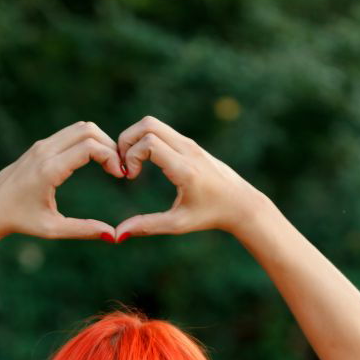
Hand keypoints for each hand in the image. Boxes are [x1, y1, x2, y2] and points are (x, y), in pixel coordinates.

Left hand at [0, 121, 124, 240]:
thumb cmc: (20, 221)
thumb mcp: (52, 229)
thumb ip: (84, 230)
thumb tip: (113, 236)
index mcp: (49, 170)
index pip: (89, 148)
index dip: (111, 157)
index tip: (119, 176)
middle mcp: (45, 152)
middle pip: (88, 130)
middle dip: (109, 145)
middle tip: (118, 167)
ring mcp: (41, 145)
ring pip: (80, 128)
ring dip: (99, 141)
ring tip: (109, 164)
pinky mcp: (40, 146)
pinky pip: (70, 134)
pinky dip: (87, 142)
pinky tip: (94, 161)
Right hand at [114, 115, 266, 240]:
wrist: (241, 204)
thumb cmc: (210, 216)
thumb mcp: (178, 224)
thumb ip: (147, 226)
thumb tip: (118, 235)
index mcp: (185, 168)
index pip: (149, 143)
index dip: (131, 156)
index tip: (130, 178)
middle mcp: (188, 150)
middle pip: (147, 124)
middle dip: (127, 141)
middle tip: (124, 165)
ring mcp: (190, 144)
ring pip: (153, 124)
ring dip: (135, 139)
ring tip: (132, 165)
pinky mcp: (190, 144)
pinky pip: (162, 131)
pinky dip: (146, 141)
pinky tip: (145, 164)